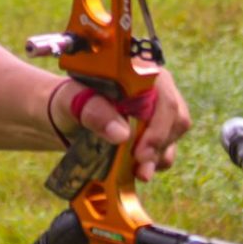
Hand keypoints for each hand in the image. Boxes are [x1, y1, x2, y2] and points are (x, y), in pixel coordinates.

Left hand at [57, 69, 191, 182]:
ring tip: (139, 173)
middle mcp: (156, 87)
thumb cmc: (70, 99)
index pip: (163, 95)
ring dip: (158, 157)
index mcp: (138, 70)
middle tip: (140, 169)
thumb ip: (94, 111)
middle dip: (158, 145)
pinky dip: (155, 162)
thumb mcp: (72, 100)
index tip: (141, 152)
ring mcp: (159, 110)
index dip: (158, 125)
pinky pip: (167, 148)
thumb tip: (122, 135)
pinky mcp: (157, 130)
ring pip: (174, 135)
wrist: (66, 113)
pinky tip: (138, 169)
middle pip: (176, 117)